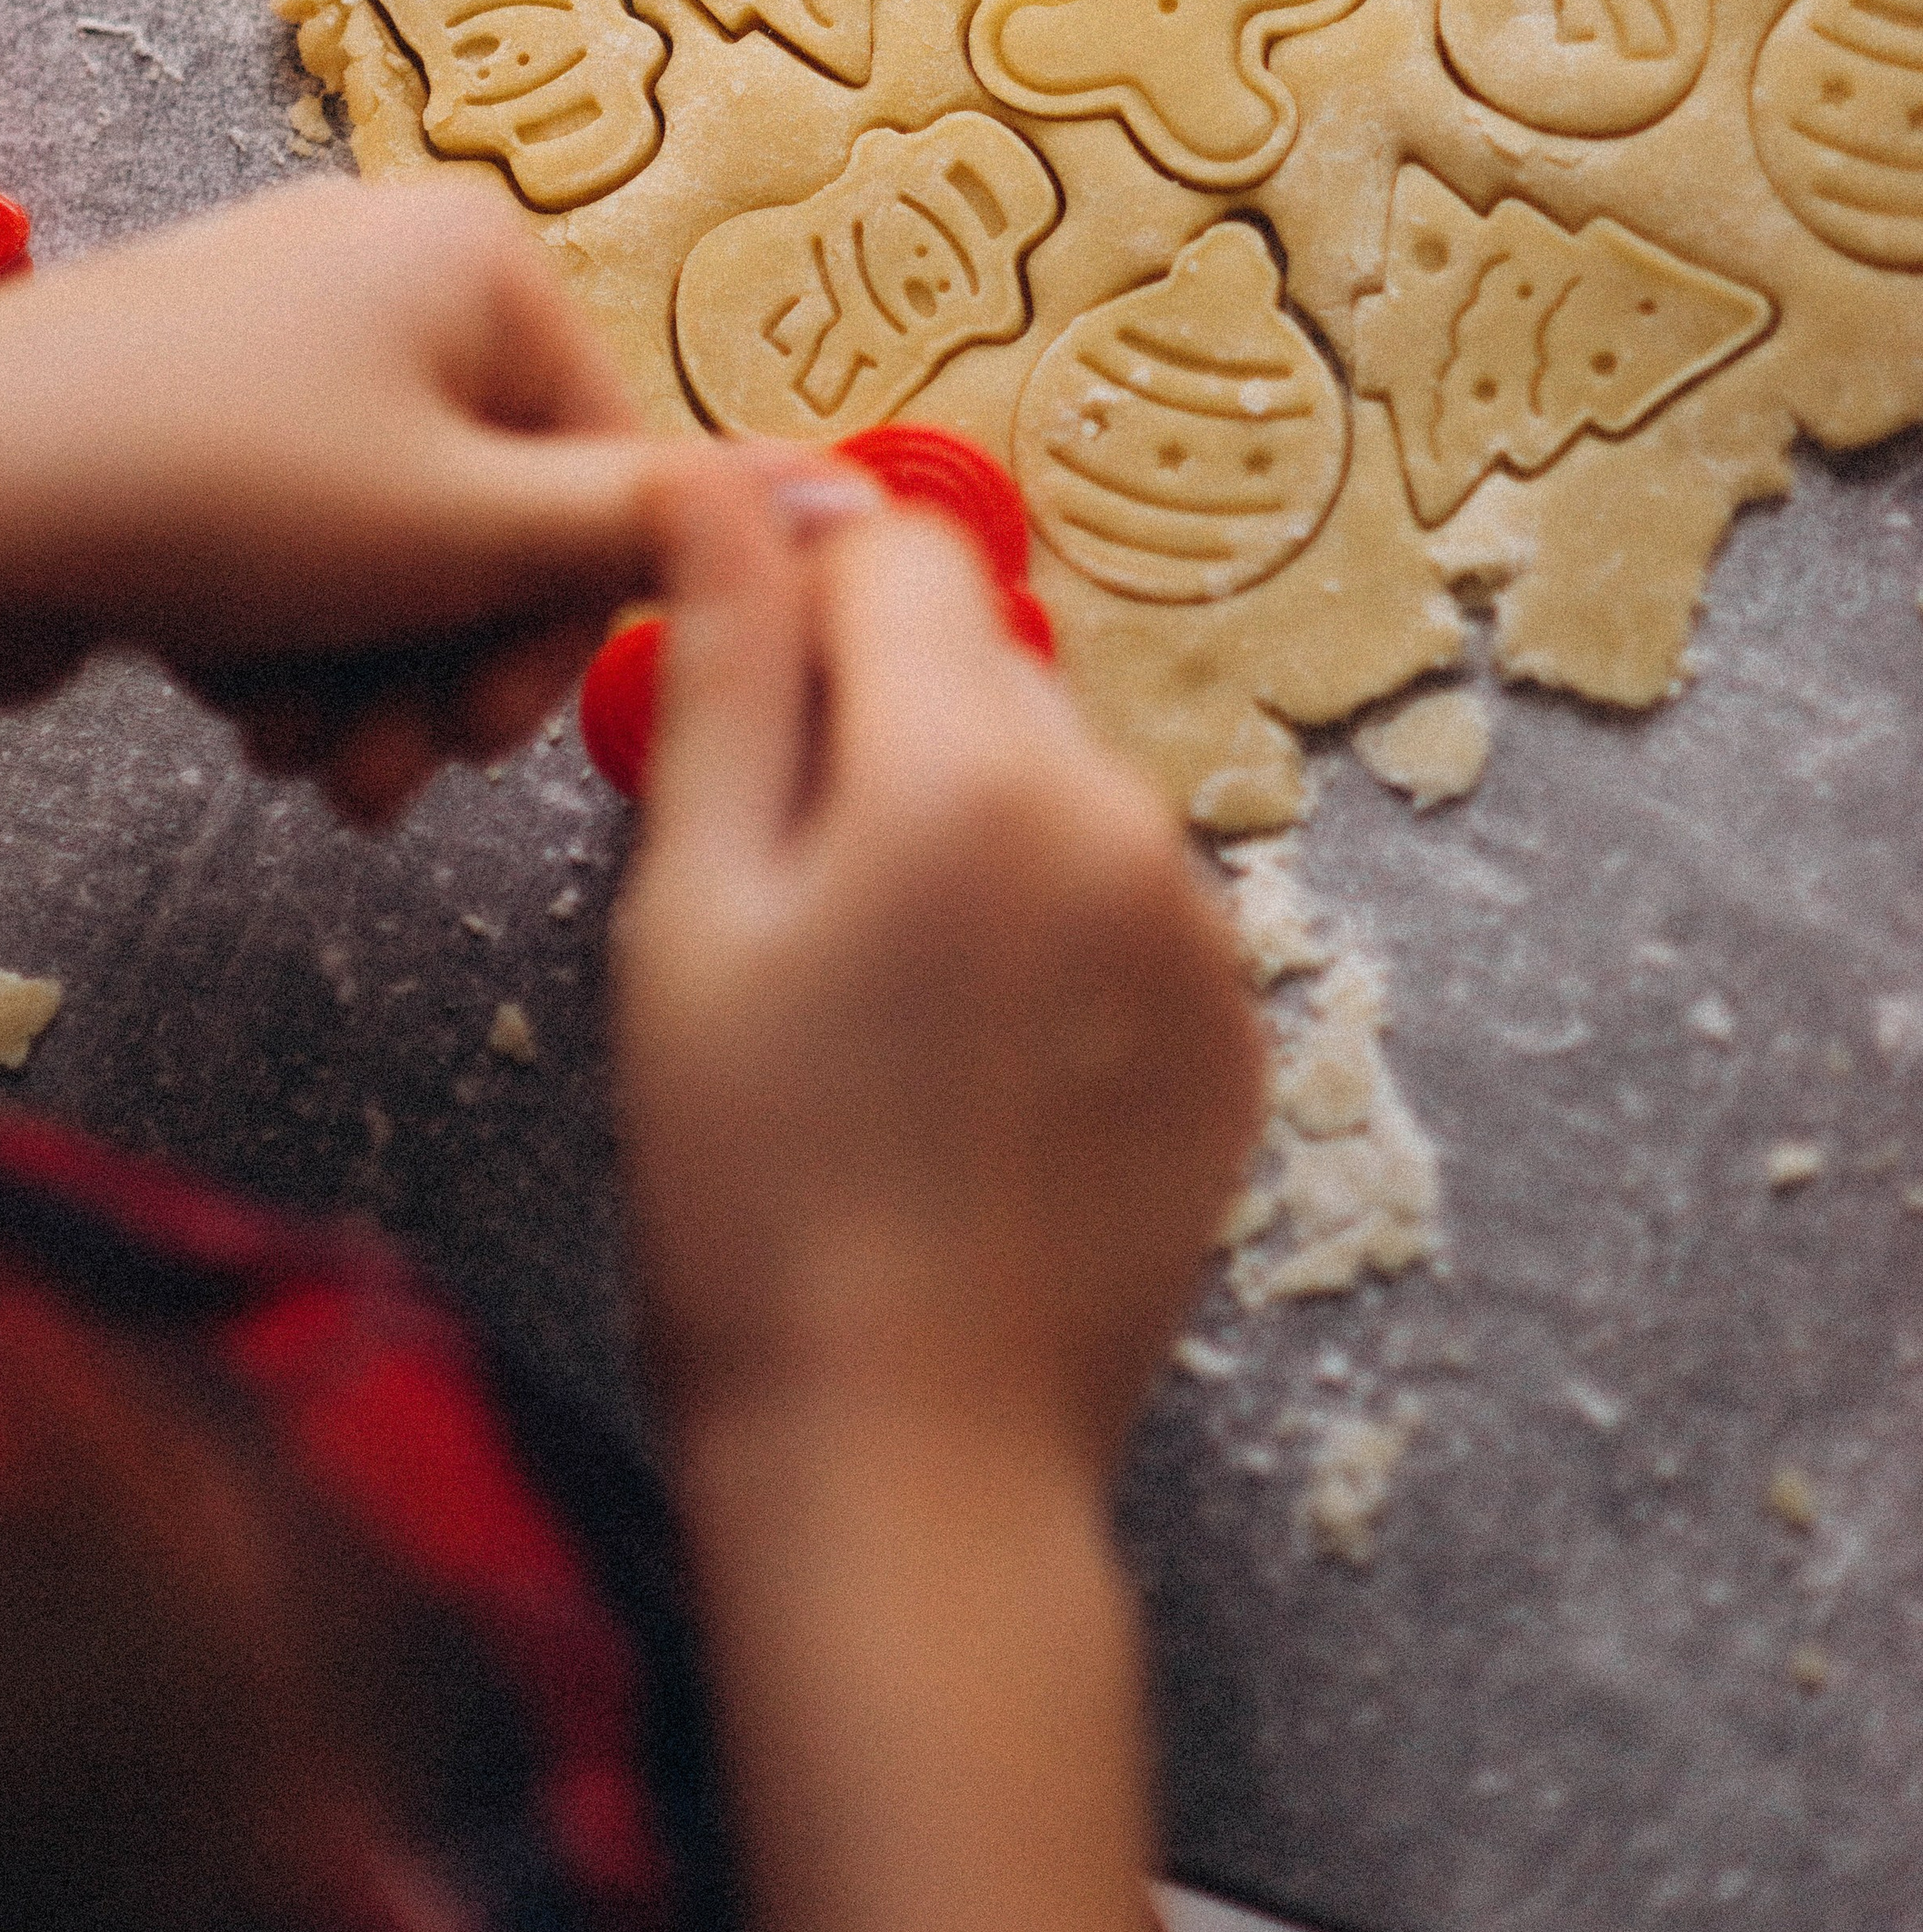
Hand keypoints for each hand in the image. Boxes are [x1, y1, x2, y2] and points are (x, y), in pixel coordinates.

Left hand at [0, 174, 734, 821]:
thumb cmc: (203, 492)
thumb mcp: (467, 530)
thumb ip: (660, 531)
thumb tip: (860, 496)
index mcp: (479, 258)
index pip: (618, 467)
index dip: (566, 627)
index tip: (498, 732)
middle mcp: (389, 275)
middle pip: (505, 523)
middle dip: (450, 670)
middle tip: (387, 771)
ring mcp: (285, 346)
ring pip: (403, 561)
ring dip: (369, 682)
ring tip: (297, 745)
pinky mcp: (202, 421)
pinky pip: (309, 553)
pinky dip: (288, 645)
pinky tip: (229, 697)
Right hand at [614, 466, 1266, 1931]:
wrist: (910, 1459)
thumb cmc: (749, 1190)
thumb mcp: (694, 905)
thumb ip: (727, 663)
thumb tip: (728, 473)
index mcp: (971, 765)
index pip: (901, 552)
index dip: (800, 607)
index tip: (743, 715)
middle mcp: (1123, 815)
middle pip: (983, 668)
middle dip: (880, 727)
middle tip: (790, 901)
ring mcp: (1200, 929)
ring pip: (1054, 787)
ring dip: (967, 834)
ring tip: (881, 1011)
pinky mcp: (1236, 1029)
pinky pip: (1124, 904)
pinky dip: (1049, 939)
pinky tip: (971, 1070)